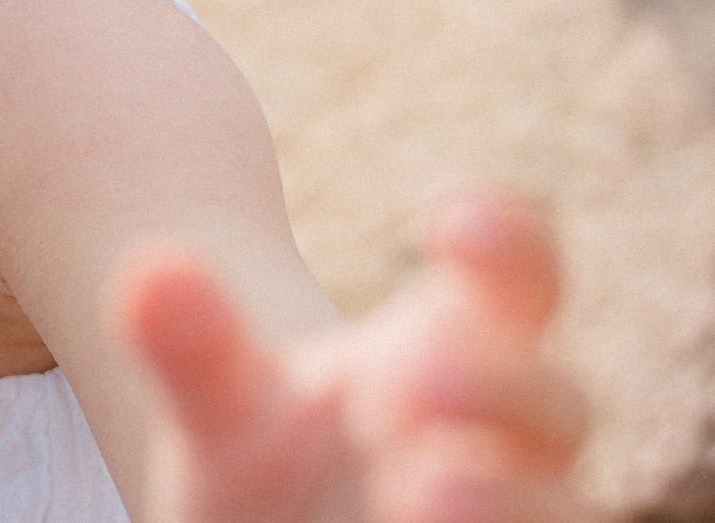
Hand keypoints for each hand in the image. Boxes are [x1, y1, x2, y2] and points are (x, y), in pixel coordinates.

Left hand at [114, 188, 590, 522]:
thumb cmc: (270, 463)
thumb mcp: (222, 407)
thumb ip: (193, 345)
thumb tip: (148, 268)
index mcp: (460, 350)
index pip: (522, 278)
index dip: (511, 243)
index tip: (445, 221)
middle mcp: (510, 441)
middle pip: (554, 402)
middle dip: (496, 385)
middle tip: (404, 380)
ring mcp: (518, 520)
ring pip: (566, 509)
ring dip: (508, 496)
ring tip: (418, 488)